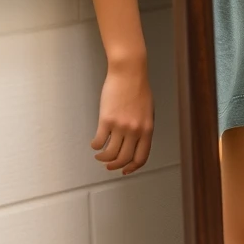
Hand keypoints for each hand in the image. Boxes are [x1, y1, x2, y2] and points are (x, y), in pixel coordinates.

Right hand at [92, 59, 154, 174]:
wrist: (129, 72)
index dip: (132, 167)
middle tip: (109, 165)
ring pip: (110, 154)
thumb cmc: (138, 88)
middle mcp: (135, 130)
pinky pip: (99, 142)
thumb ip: (143, 128)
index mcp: (147, 128)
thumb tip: (136, 143)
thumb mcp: (147, 111)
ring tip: (100, 154)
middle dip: (115, 166)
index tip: (125, 170)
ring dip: (103, 158)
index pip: (141, 157)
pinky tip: (95, 143)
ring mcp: (121, 126)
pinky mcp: (107, 120)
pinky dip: (96, 146)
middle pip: (124, 159)